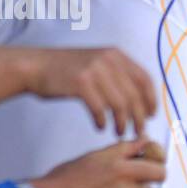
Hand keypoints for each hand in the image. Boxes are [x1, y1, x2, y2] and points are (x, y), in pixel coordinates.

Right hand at [26, 47, 156, 136]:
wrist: (35, 66)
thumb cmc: (67, 70)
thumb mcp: (97, 63)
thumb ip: (118, 75)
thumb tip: (139, 99)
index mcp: (116, 55)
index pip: (145, 79)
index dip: (151, 100)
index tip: (151, 115)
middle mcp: (108, 60)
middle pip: (134, 95)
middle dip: (139, 117)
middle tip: (138, 131)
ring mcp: (94, 70)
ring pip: (119, 104)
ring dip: (122, 122)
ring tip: (120, 132)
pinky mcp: (81, 83)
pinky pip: (100, 109)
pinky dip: (102, 121)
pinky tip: (101, 127)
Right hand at [31, 138, 165, 187]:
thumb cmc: (66, 177)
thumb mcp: (95, 155)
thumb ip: (125, 149)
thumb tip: (146, 141)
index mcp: (122, 170)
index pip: (160, 171)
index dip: (157, 166)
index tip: (149, 163)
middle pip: (149, 184)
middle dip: (140, 178)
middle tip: (121, 175)